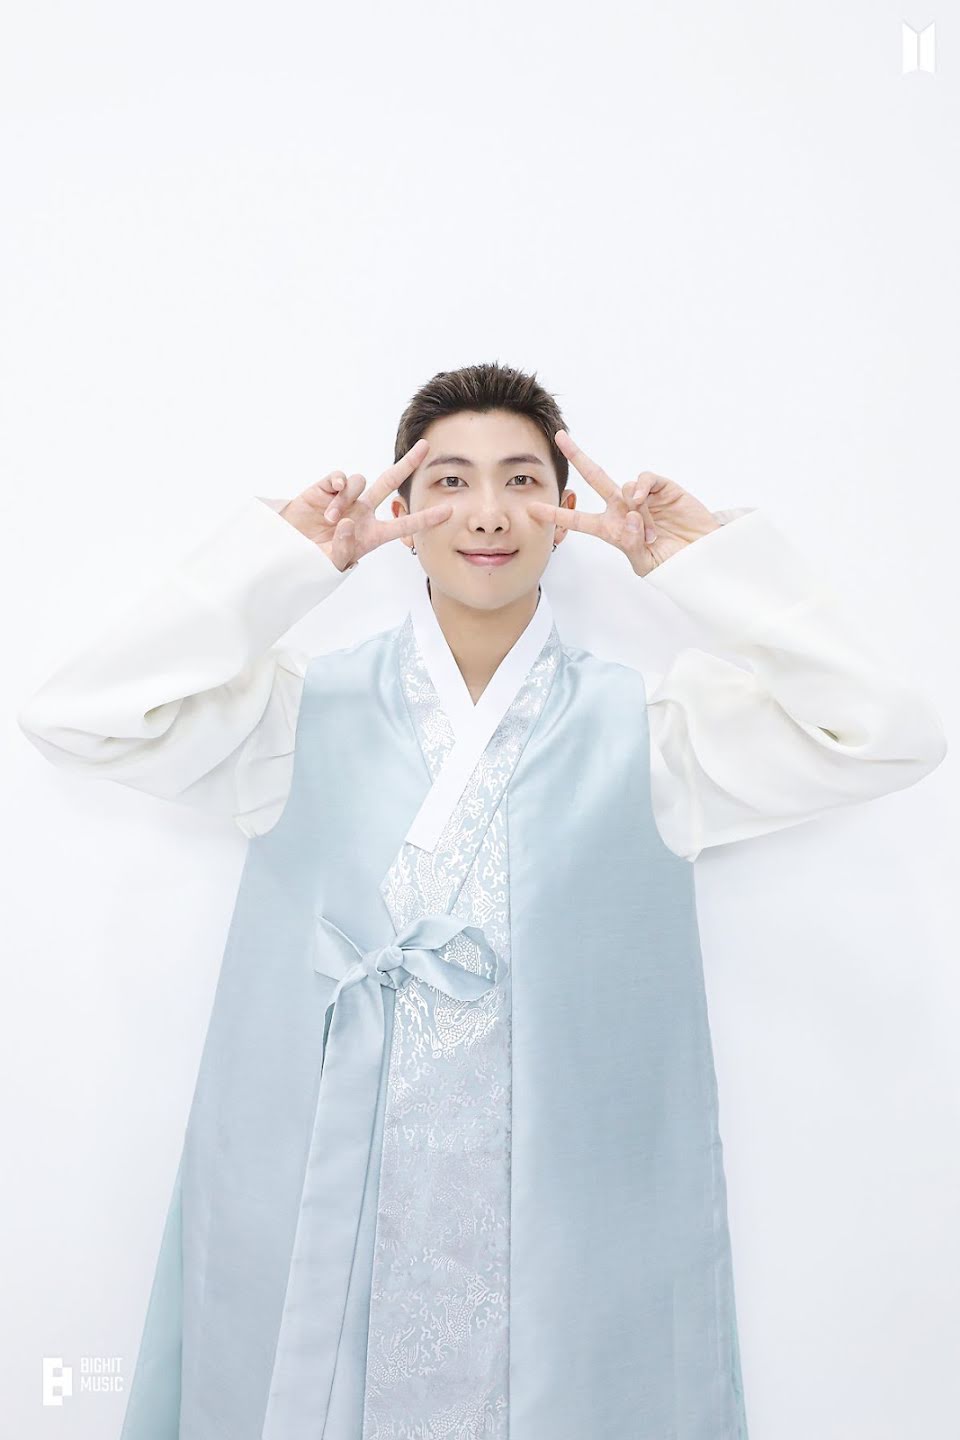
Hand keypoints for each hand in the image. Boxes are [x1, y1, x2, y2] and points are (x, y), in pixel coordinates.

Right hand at [279, 439, 452, 571]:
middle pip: (390, 482)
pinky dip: (338, 485)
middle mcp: (363, 511)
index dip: (426, 518)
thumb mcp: (332, 562)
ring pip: (360, 482)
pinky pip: (340, 478)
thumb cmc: (314, 560)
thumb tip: (349, 521)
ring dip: (347, 499)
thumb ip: (344, 547)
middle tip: (425, 446)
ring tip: (330, 520)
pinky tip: (331, 496)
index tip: (449, 511)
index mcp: (373, 533)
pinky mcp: (326, 489)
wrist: (289, 551)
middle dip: (408, 464)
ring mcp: (346, 498)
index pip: (404, 524)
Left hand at [527, 430, 722, 577]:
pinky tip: (645, 501)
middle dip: (577, 456)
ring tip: (651, 531)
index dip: (555, 513)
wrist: (699, 556)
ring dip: (635, 510)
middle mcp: (622, 508)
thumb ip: (630, 542)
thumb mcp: (644, 563)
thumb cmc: (670, 562)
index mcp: (610, 528)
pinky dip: (641, 488)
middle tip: (561, 437)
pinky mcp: (660, 487)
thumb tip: (629, 514)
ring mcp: (641, 496)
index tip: (532, 508)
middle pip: (595, 477)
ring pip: (623, 488)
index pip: (577, 519)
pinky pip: (642, 479)